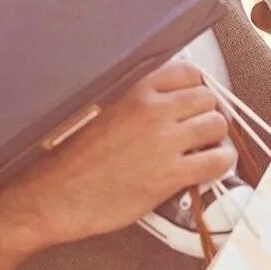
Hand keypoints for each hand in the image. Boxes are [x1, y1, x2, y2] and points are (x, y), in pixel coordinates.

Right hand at [0, 57, 235, 251]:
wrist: (49, 197)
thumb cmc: (66, 156)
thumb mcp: (98, 106)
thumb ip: (132, 96)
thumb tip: (162, 94)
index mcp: (134, 88)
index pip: (188, 72)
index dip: (194, 89)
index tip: (192, 102)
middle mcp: (153, 108)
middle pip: (206, 98)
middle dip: (205, 113)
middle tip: (197, 129)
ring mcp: (164, 140)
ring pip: (216, 124)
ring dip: (214, 136)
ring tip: (204, 148)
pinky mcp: (170, 174)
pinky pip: (217, 160)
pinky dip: (221, 162)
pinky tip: (213, 166)